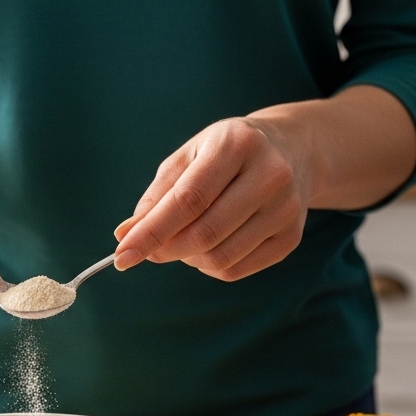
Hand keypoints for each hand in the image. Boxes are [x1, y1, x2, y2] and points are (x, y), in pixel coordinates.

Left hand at [112, 116, 312, 281]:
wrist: (292, 150)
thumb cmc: (227, 153)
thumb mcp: (189, 157)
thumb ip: (157, 195)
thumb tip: (125, 234)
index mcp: (237, 144)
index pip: (188, 200)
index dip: (151, 232)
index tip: (123, 254)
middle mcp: (270, 174)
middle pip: (205, 233)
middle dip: (166, 250)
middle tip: (148, 251)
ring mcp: (286, 208)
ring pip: (220, 258)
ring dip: (188, 259)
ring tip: (183, 241)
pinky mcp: (292, 237)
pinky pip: (237, 271)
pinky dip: (210, 267)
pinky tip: (208, 247)